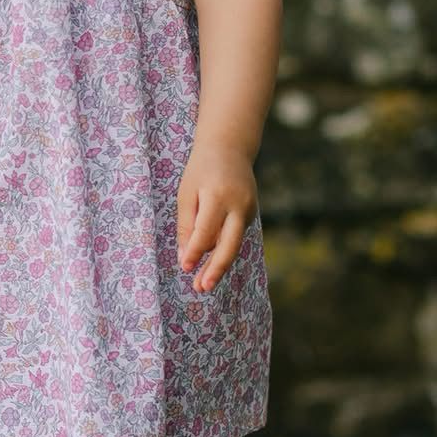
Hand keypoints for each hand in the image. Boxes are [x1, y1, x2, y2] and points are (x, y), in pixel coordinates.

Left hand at [175, 140, 259, 293]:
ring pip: (233, 244)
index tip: (184, 267)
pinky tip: (210, 261)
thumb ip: (187, 224)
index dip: (195, 250)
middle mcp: (238, 205)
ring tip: (203, 284)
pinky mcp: (251, 214)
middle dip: (216, 268)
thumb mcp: (187, 192)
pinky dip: (222, 248)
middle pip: (229, 244)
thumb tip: (186, 257)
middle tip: (201, 288)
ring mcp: (249, 210)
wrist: (230, 149)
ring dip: (218, 265)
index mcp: (218, 195)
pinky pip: (234, 235)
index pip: (206, 230)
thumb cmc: (201, 170)